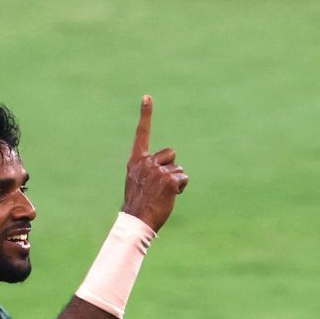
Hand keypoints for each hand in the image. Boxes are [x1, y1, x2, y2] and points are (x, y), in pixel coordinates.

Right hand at [121, 95, 188, 232]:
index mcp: (136, 162)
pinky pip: (183, 179)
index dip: (145, 115)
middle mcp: (146, 162)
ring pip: (178, 168)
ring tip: (163, 194)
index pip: (142, 134)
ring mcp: (157, 170)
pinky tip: (169, 197)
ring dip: (176, 181)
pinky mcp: (169, 179)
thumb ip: (150, 171)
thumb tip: (173, 173)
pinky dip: (180, 188)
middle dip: (171, 167)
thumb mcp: (138, 183)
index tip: (147, 97)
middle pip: (171, 153)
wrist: (137, 222)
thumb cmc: (139, 206)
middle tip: (160, 186)